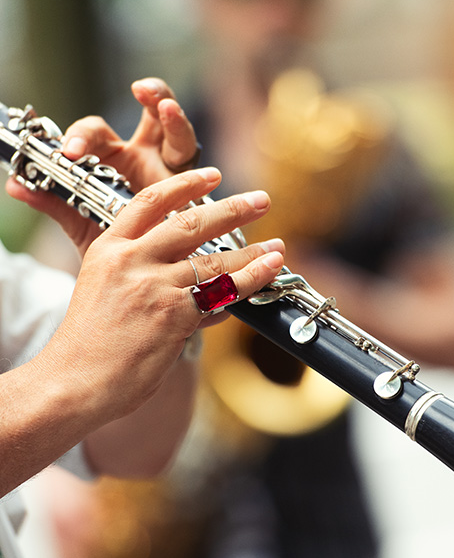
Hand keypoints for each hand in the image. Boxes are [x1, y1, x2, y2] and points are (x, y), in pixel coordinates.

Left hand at [6, 77, 199, 256]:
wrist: (141, 275)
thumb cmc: (115, 244)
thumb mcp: (82, 224)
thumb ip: (55, 203)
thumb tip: (15, 185)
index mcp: (113, 160)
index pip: (97, 135)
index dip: (83, 138)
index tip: (71, 153)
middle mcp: (144, 157)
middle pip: (146, 116)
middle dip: (148, 97)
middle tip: (140, 90)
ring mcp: (171, 168)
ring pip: (177, 131)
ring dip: (173, 116)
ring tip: (167, 106)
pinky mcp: (193, 186)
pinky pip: (196, 167)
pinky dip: (197, 161)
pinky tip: (203, 165)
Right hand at [33, 167, 284, 421]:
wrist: (73, 381)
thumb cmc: (89, 341)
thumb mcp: (102, 288)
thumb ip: (140, 269)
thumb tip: (186, 266)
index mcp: (110, 248)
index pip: (151, 201)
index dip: (186, 185)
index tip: (213, 176)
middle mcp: (132, 260)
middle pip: (191, 223)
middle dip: (233, 210)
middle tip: (261, 200)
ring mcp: (155, 286)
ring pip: (215, 261)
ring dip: (252, 254)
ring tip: (277, 247)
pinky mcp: (174, 315)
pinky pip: (221, 296)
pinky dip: (247, 286)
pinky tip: (267, 275)